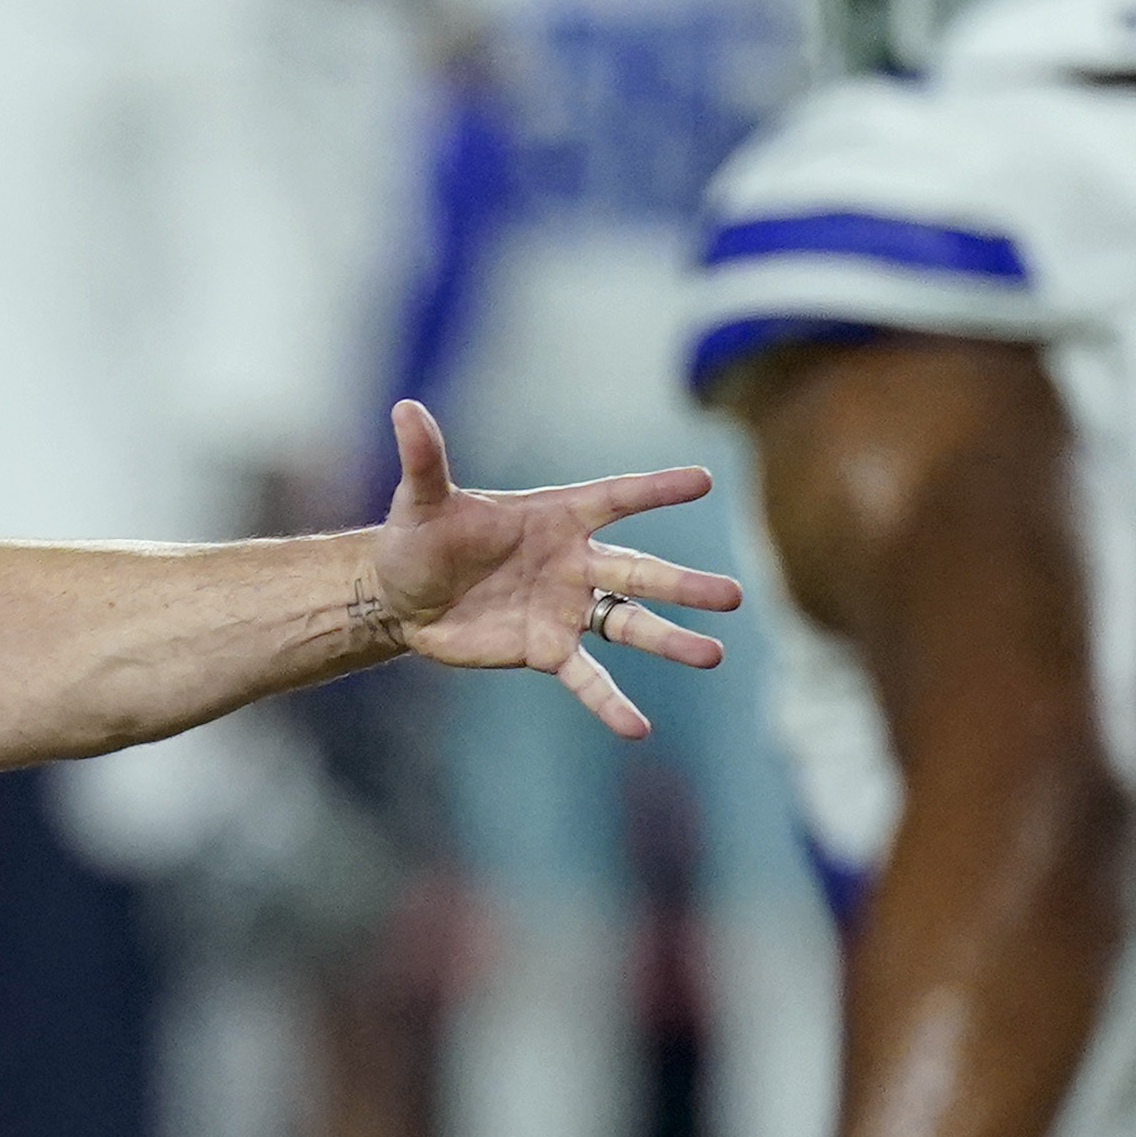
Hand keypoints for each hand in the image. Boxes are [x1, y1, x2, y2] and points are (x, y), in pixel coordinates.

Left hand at [363, 400, 741, 743]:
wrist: (401, 597)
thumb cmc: (418, 538)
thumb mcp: (421, 501)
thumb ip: (426, 459)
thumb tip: (404, 408)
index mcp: (556, 516)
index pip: (615, 498)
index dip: (655, 490)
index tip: (704, 480)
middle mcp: (573, 562)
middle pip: (639, 572)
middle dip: (683, 585)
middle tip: (734, 596)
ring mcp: (565, 609)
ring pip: (628, 625)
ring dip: (668, 639)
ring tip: (713, 654)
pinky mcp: (545, 650)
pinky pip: (585, 678)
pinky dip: (609, 703)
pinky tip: (637, 728)